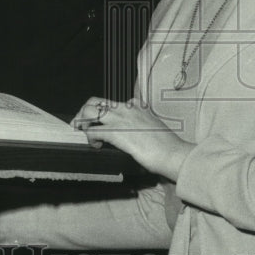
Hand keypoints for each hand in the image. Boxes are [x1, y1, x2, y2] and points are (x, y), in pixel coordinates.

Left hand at [73, 98, 191, 181]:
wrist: (173, 153)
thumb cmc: (167, 146)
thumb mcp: (153, 128)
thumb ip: (141, 125)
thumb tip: (134, 134)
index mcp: (136, 106)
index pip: (110, 102)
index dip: (100, 112)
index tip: (97, 122)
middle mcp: (127, 108)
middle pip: (94, 102)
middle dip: (83, 113)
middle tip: (81, 126)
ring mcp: (120, 119)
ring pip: (89, 111)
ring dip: (82, 122)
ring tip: (84, 134)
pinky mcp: (116, 132)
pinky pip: (92, 131)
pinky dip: (89, 138)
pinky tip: (96, 145)